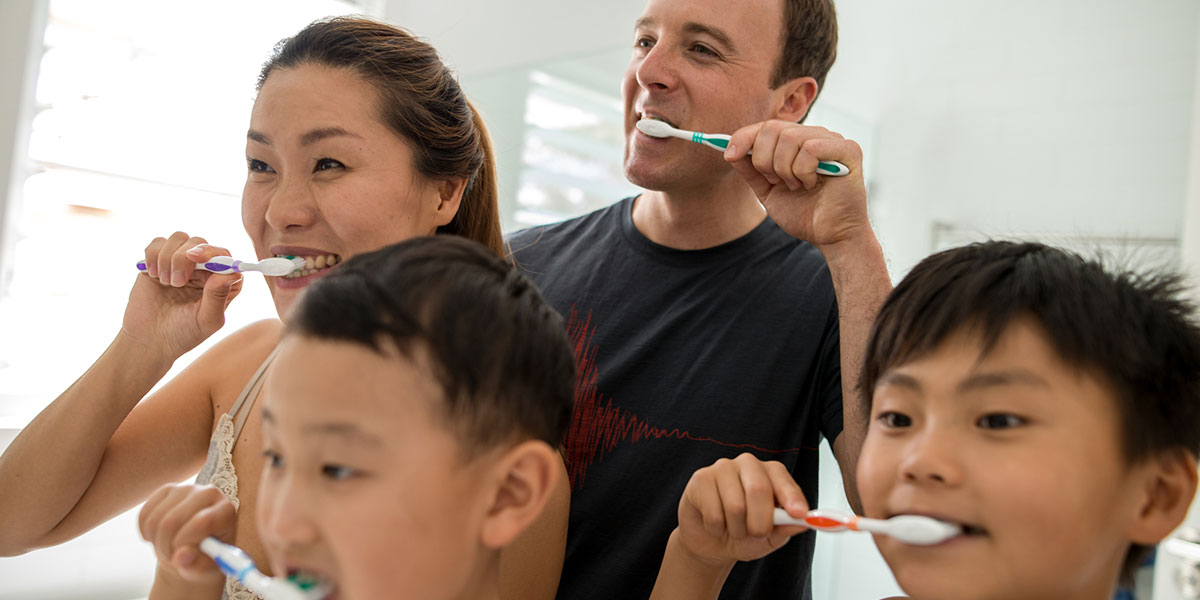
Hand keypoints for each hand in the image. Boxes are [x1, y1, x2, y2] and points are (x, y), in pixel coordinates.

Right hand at [122, 232, 243, 357]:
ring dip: (169, 258)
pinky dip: (153, 255)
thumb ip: (219, 296)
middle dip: (185, 258)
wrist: (149, 340)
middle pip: (200, 243)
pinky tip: (154, 275)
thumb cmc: (184, 333)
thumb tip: (233, 272)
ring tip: (166, 282)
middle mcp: (204, 268)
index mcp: (222, 281)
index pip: (225, 256)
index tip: (195, 257)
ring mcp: (182, 263)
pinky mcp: (158, 261)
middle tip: (177, 282)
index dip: (212, 252)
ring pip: (179, 238)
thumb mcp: (206, 320)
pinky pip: (158, 242)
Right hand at [138, 484, 235, 584]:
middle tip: (173, 559)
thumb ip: (197, 565)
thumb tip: (182, 556)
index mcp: (226, 510)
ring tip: (169, 550)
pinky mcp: (167, 490)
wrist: (194, 549)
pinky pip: (144, 515)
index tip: (183, 556)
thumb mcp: (206, 569)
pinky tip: (160, 537)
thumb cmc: (206, 559)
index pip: (202, 522)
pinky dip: (146, 533)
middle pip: (173, 521)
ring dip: (157, 543)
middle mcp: (209, 493)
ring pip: (155, 520)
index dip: (186, 543)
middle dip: (167, 547)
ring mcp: (186, 489)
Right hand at [675, 453, 808, 568]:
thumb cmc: (744, 534)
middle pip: (758, 488)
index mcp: (769, 473)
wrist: (710, 543)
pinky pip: (713, 512)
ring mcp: (722, 468)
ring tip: (733, 530)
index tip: (799, 514)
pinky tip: (714, 525)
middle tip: (757, 534)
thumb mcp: (770, 537)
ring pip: (735, 505)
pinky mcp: (701, 479)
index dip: (791, 496)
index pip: (782, 478)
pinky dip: (717, 529)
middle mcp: (747, 464)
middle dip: (760, 522)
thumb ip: (785, 528)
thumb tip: (802, 523)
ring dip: (737, 530)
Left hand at [724, 121, 868, 248]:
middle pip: (773, 128)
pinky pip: (811, 148)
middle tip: (775, 180)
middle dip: (764, 159)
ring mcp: (833, 140)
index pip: (765, 126)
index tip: (728, 154)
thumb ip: (752, 171)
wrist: (830, 237)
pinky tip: (811, 184)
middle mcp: (815, 135)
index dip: (743, 137)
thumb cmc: (804, 214)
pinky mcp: (848, 150)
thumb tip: (730, 151)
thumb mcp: (768, 191)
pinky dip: (803, 170)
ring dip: (785, 168)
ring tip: (796, 186)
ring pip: (790, 137)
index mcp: (797, 142)